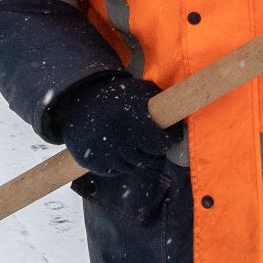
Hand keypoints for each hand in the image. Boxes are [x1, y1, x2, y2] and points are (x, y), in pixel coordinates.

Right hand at [53, 75, 177, 177]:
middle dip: (152, 150)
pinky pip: (114, 171)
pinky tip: (117, 148)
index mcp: (134, 121)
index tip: (167, 137)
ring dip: (136, 157)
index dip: (167, 141)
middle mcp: (119, 140)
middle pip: (148, 158)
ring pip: (132, 166)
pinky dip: (119, 163)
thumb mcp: (141, 91)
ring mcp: (104, 153)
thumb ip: (162, 103)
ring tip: (131, 142)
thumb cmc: (117, 94)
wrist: (78, 100)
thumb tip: (184, 115)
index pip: (161, 145)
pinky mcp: (91, 163)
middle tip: (149, 140)